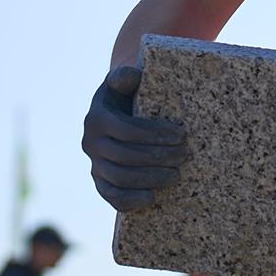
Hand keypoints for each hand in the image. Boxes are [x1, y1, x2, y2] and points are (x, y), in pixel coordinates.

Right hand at [82, 65, 189, 210]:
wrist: (114, 116)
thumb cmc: (125, 96)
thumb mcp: (122, 82)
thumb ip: (125, 76)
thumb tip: (132, 76)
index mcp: (97, 118)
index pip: (127, 129)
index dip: (155, 134)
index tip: (181, 135)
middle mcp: (91, 143)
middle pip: (126, 156)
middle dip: (159, 157)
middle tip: (185, 155)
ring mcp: (94, 165)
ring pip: (120, 177)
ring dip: (150, 178)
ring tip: (176, 174)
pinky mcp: (100, 183)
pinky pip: (111, 196)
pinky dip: (130, 199)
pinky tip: (152, 197)